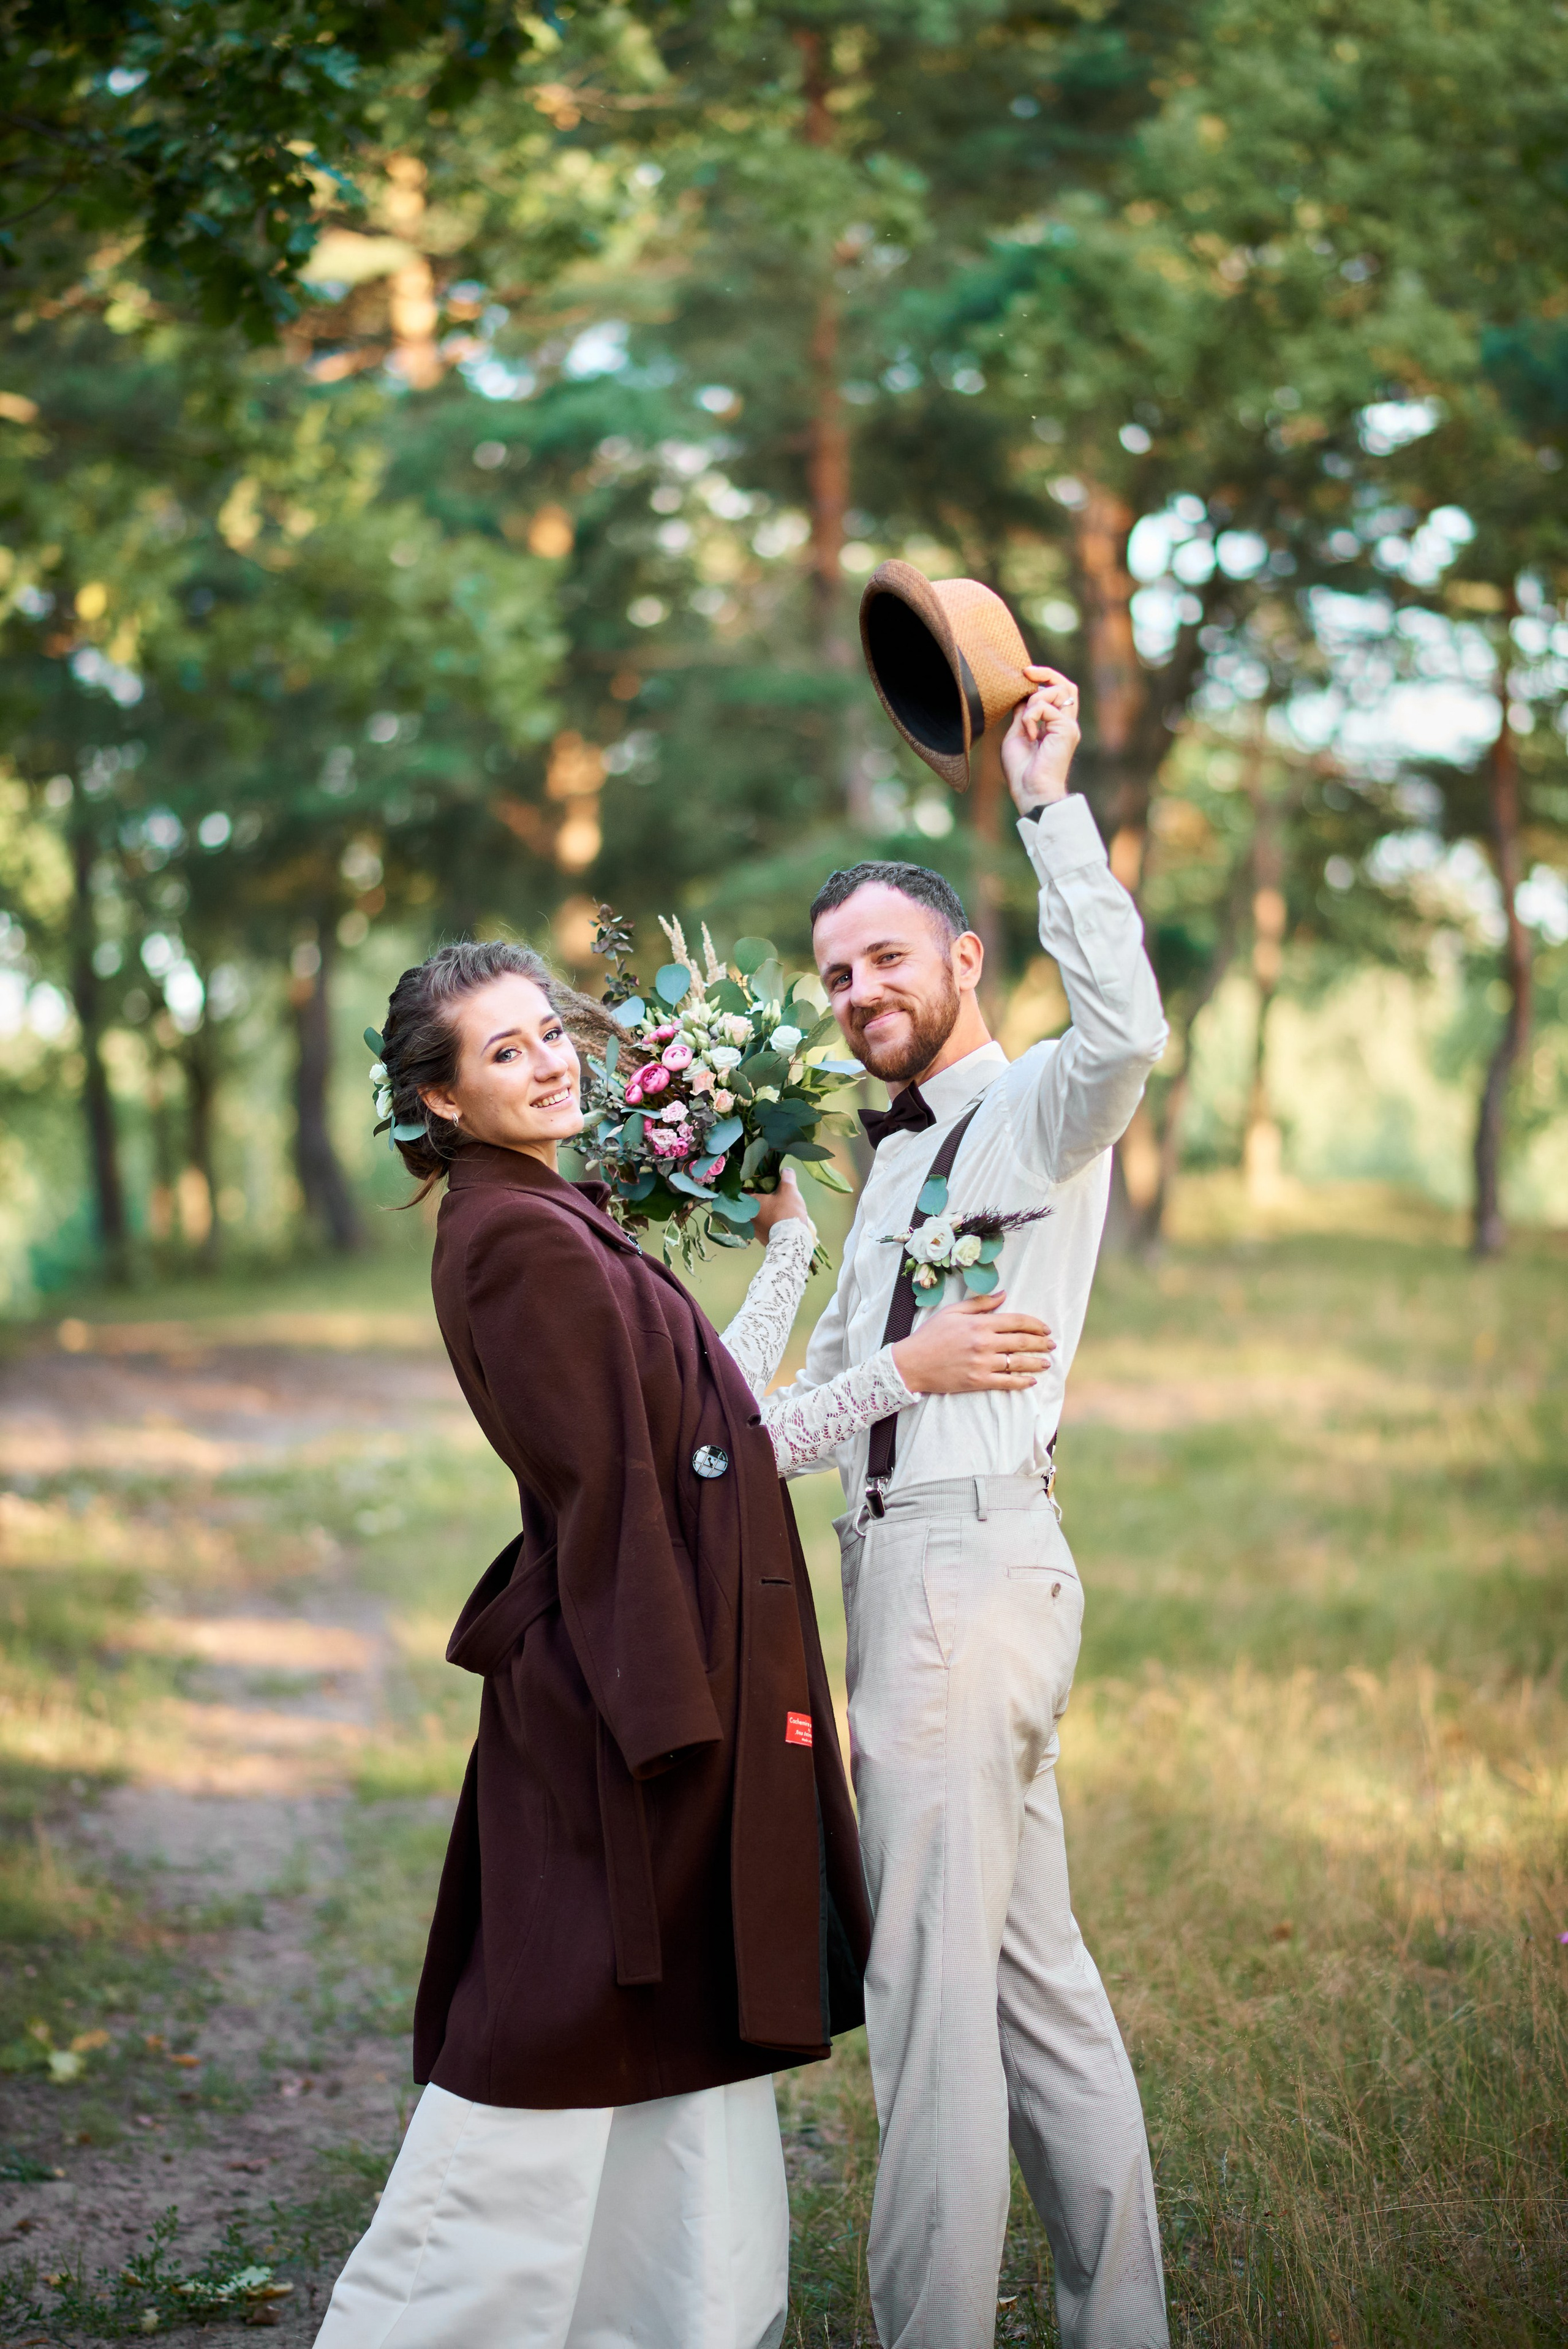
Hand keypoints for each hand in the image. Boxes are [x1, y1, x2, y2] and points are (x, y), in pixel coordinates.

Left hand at [751, 1166, 814, 1241]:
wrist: (791, 1240)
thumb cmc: (786, 1212)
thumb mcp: (789, 1190)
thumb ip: (787, 1177)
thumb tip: (786, 1170)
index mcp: (750, 1203)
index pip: (741, 1191)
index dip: (746, 1186)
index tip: (753, 1182)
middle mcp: (747, 1217)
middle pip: (748, 1205)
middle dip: (755, 1199)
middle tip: (765, 1192)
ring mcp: (753, 1229)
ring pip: (755, 1216)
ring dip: (761, 1211)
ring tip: (771, 1205)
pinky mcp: (762, 1238)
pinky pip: (761, 1226)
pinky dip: (766, 1221)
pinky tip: (775, 1218)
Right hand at [892, 1290, 1054, 1394]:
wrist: (911, 1363)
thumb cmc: (930, 1335)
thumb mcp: (952, 1312)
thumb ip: (980, 1304)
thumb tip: (1003, 1294)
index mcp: (979, 1323)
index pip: (1016, 1321)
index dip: (1035, 1324)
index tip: (1045, 1328)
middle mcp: (984, 1343)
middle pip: (1022, 1342)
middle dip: (1041, 1343)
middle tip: (1052, 1344)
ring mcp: (982, 1363)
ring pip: (1018, 1362)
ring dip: (1036, 1362)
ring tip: (1047, 1362)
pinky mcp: (978, 1381)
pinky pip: (1006, 1382)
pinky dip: (1021, 1382)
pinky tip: (1031, 1381)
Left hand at [1001, 665, 1080, 811]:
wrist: (1031, 791)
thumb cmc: (1022, 770)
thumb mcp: (1017, 734)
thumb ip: (1023, 714)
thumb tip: (1022, 695)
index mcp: (1055, 725)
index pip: (1058, 692)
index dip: (1044, 678)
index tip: (1024, 674)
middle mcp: (1065, 724)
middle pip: (1066, 686)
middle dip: (1047, 673)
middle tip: (1026, 672)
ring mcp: (1068, 726)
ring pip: (1058, 690)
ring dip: (1035, 700)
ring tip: (1026, 724)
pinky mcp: (1066, 730)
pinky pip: (1046, 707)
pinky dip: (1031, 716)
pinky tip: (1030, 735)